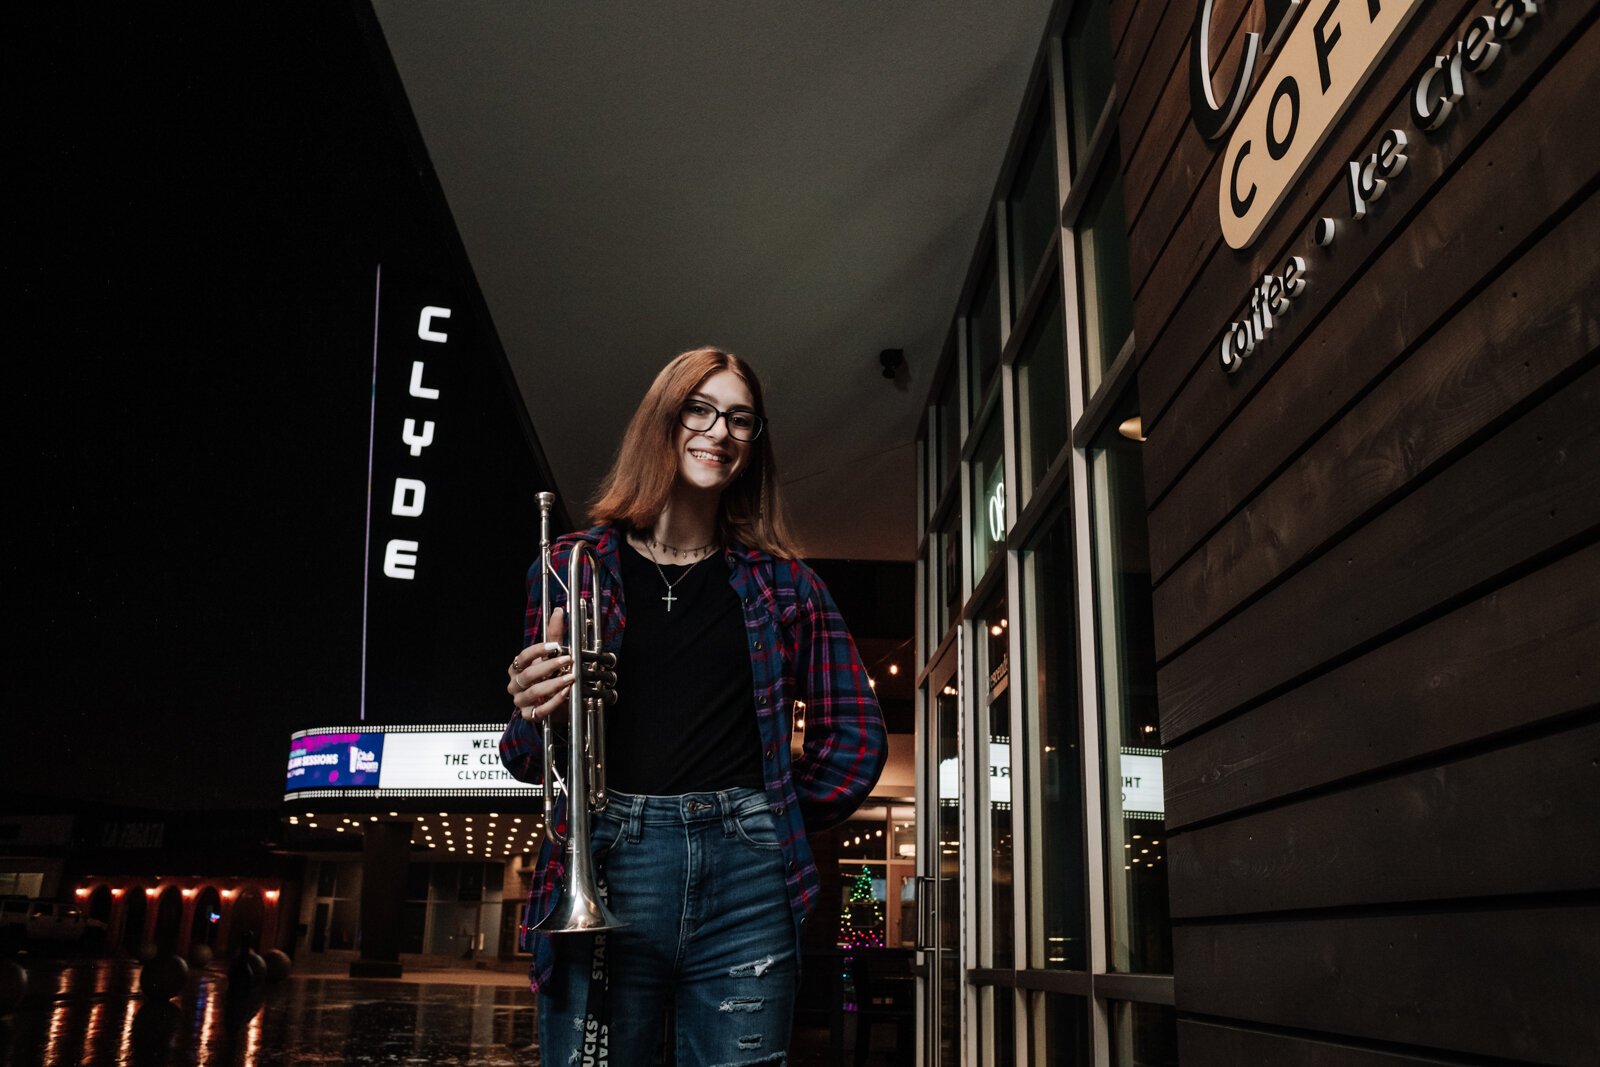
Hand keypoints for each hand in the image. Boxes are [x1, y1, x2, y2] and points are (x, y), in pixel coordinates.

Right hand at [507, 608, 572, 722]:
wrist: (551, 703)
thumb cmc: (548, 676)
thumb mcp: (551, 655)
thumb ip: (554, 635)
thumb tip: (559, 612)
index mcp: (517, 668)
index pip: (523, 657)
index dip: (538, 651)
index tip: (556, 646)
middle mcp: (516, 684)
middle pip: (529, 675)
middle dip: (549, 666)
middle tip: (568, 660)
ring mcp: (521, 701)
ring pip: (534, 692)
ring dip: (554, 684)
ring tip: (571, 677)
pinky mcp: (529, 715)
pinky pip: (540, 710)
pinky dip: (554, 702)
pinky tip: (566, 693)